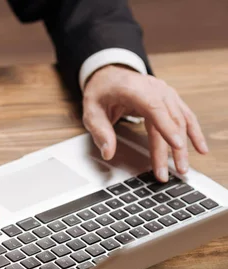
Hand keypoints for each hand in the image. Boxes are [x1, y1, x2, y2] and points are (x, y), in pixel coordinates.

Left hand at [82, 65, 208, 181]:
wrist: (109, 75)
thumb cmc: (101, 92)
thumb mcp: (91, 111)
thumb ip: (100, 131)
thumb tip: (108, 153)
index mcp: (133, 88)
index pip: (154, 107)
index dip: (166, 126)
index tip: (176, 144)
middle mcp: (153, 88)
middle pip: (169, 119)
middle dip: (174, 147)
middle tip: (175, 170)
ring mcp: (164, 92)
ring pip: (180, 119)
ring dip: (185, 144)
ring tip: (183, 167)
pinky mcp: (170, 99)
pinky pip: (185, 116)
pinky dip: (193, 132)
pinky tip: (199, 148)